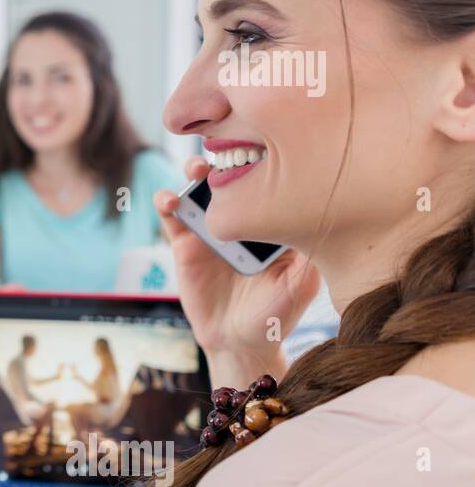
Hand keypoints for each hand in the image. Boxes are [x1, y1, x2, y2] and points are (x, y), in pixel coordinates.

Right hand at [153, 157, 320, 359]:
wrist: (238, 341)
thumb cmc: (275, 315)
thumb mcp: (300, 285)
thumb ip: (307, 256)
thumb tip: (319, 219)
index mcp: (272, 220)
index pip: (266, 180)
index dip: (260, 158)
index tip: (260, 145)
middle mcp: (242, 219)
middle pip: (230, 176)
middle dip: (225, 155)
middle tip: (224, 153)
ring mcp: (211, 228)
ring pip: (199, 189)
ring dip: (194, 172)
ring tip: (195, 172)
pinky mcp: (185, 243)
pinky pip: (172, 217)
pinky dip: (167, 203)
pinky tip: (169, 201)